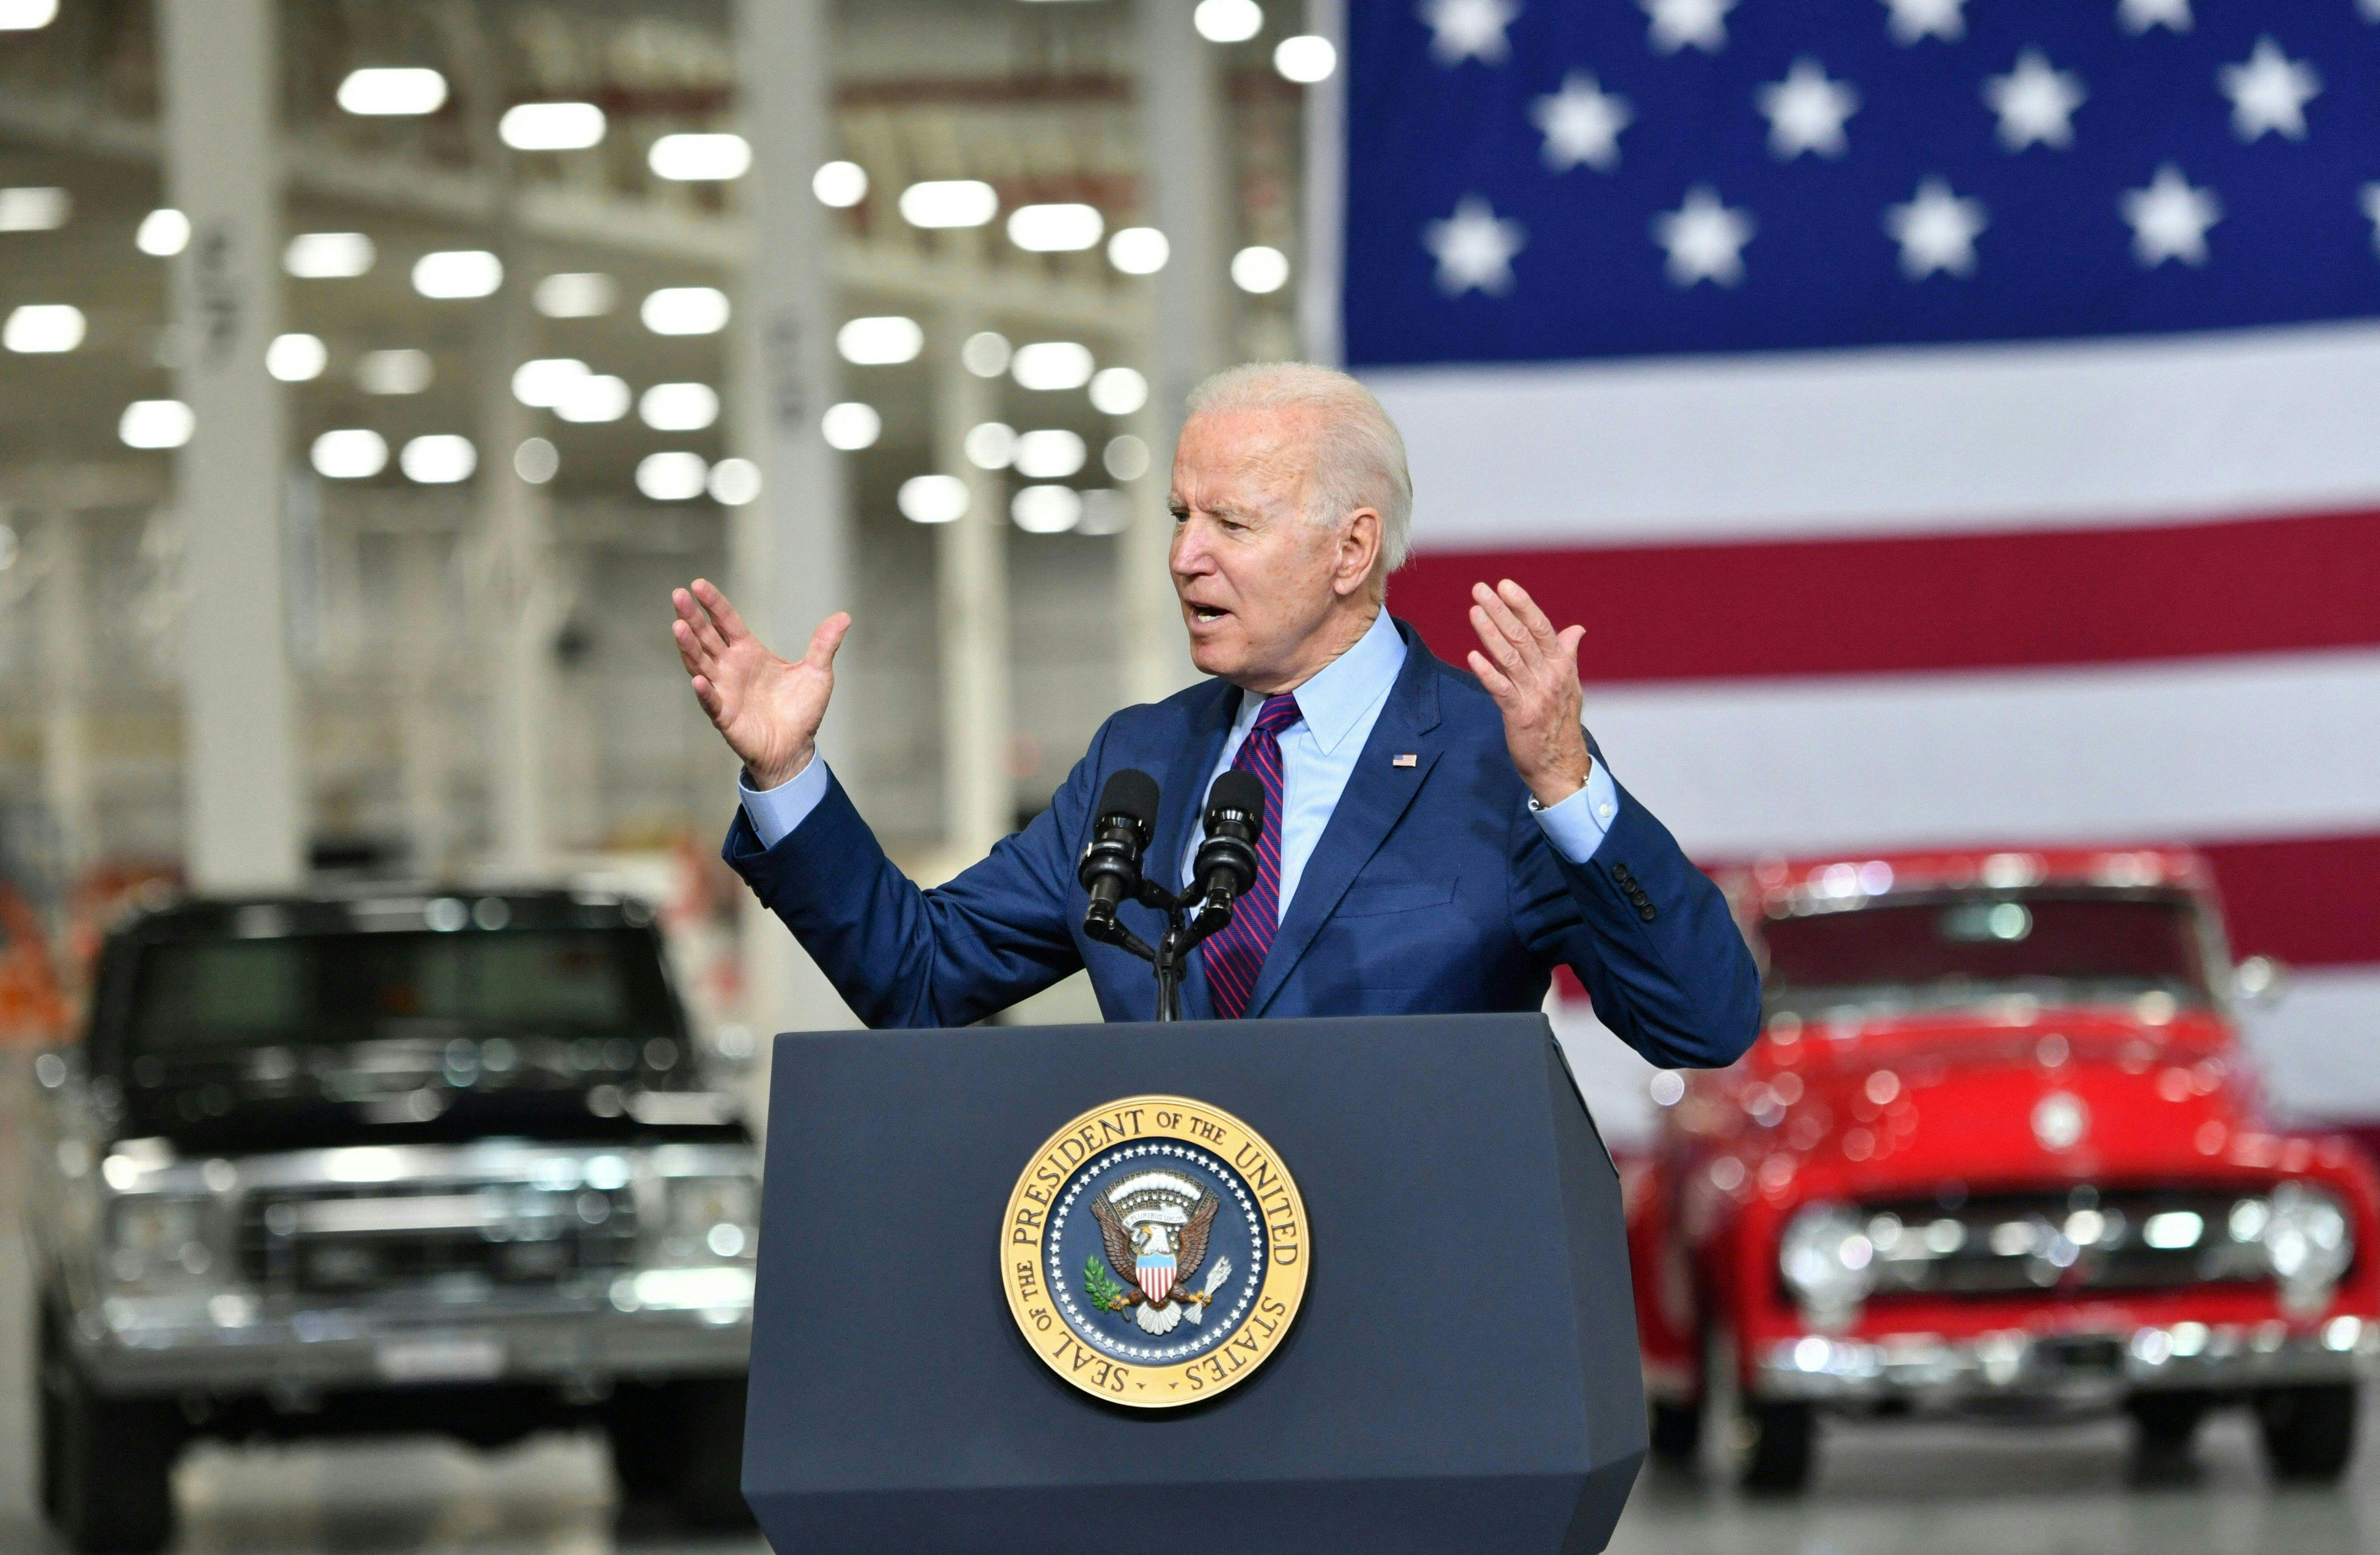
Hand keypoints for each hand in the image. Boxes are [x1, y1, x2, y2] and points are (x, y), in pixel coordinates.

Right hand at [671, 578, 849, 789]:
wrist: (795, 748)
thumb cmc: (801, 710)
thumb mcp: (818, 674)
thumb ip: (824, 645)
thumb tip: (844, 617)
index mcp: (749, 652)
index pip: (727, 622)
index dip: (714, 604)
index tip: (698, 584)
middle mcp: (731, 667)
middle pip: (707, 637)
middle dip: (692, 617)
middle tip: (678, 595)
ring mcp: (724, 690)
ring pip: (701, 664)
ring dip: (689, 647)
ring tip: (678, 626)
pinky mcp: (725, 715)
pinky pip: (712, 702)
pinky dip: (705, 692)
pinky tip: (698, 681)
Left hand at [1465, 579, 1590, 809]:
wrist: (1562, 765)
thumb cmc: (1561, 723)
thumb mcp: (1570, 685)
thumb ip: (1567, 655)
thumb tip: (1576, 629)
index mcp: (1561, 666)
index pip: (1541, 627)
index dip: (1523, 605)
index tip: (1505, 585)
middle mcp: (1550, 676)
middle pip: (1523, 636)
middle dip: (1500, 610)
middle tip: (1480, 588)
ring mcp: (1536, 695)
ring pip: (1510, 657)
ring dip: (1490, 632)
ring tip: (1474, 610)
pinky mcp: (1521, 715)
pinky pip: (1502, 690)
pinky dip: (1487, 672)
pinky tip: (1472, 656)